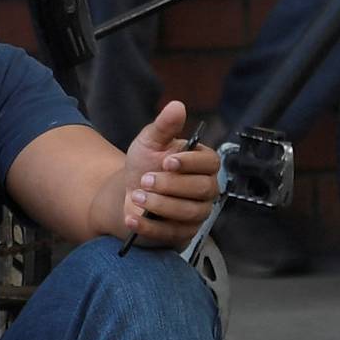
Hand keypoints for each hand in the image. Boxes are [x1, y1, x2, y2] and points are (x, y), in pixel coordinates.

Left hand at [118, 100, 218, 248]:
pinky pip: (171, 234)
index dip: (190, 163)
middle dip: (171, 185)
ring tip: (137, 195)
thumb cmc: (145, 164)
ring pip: (188, 213)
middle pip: (201, 190)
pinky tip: (131, 217)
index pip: (211, 164)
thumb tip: (177, 105)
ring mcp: (197, 214)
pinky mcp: (183, 234)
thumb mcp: (150, 142)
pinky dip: (149, 226)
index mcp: (203, 164)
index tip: (166, 161)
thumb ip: (164, 126)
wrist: (128, 192)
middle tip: (145, 179)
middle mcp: (207, 190)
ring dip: (160, 204)